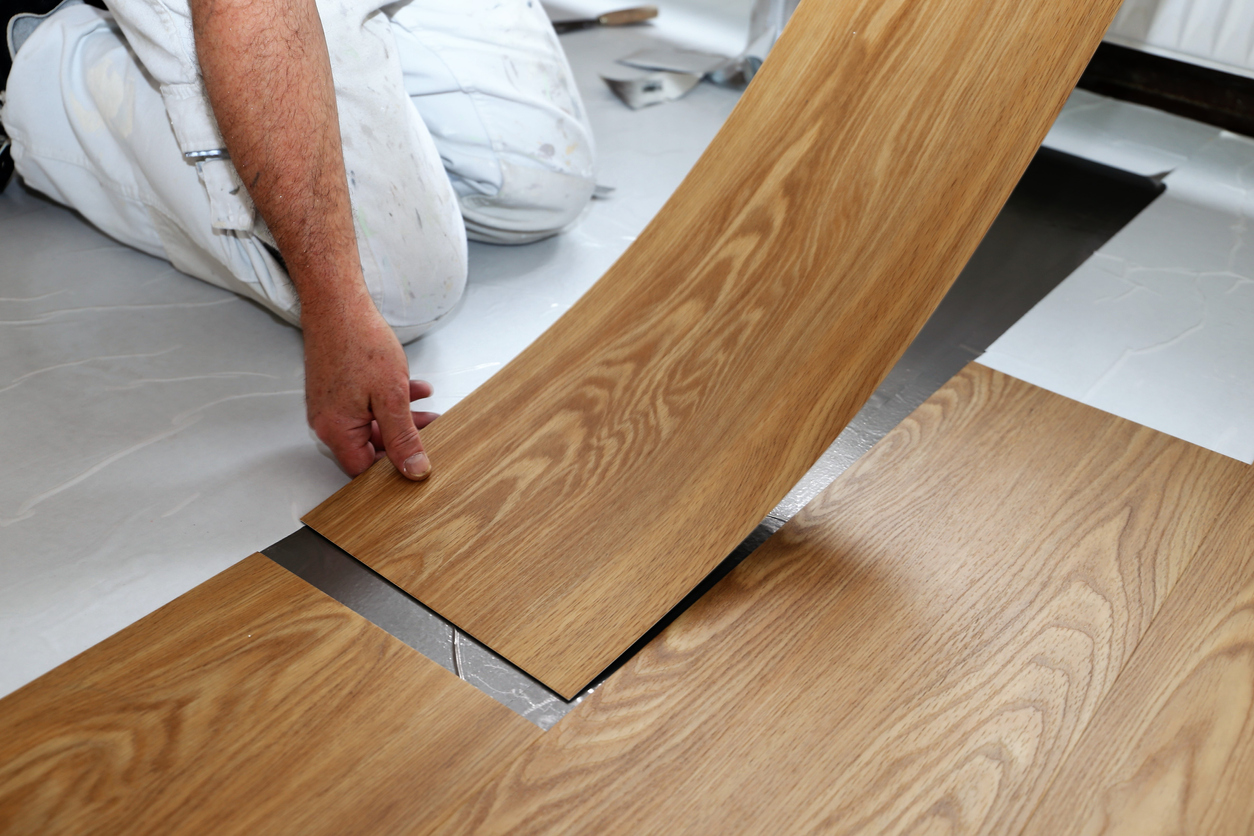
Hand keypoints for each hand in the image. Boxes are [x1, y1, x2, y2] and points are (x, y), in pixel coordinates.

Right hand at [302, 299, 437, 479]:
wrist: (338, 304)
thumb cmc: (359, 343)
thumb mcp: (392, 397)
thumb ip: (403, 437)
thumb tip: (413, 469)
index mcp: (336, 430)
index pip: (364, 469)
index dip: (393, 469)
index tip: (419, 463)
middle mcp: (328, 421)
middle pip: (370, 446)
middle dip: (404, 439)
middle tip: (432, 432)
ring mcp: (331, 405)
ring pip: (372, 424)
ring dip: (402, 418)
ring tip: (430, 410)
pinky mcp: (337, 390)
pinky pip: (367, 405)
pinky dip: (391, 401)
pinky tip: (415, 389)